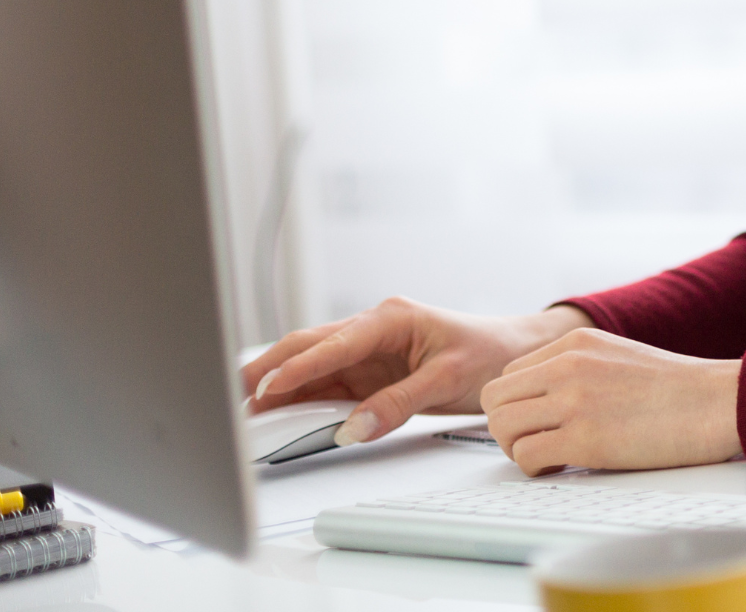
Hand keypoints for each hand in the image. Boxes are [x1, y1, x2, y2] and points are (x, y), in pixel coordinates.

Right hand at [240, 298, 589, 444]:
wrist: (512, 353)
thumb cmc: (488, 352)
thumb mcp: (447, 378)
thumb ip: (398, 403)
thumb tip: (353, 427)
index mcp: (391, 318)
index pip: (334, 342)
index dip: (299, 367)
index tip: (268, 387)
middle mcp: (371, 330)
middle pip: (307, 347)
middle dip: (269, 370)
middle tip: (234, 397)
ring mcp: (365, 352)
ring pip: (310, 367)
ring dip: (278, 387)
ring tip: (243, 412)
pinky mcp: (366, 373)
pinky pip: (325, 385)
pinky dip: (299, 399)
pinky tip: (276, 415)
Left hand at [481, 327, 741, 473]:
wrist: (716, 402)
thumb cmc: (678, 387)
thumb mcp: (618, 355)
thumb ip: (578, 367)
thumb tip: (545, 397)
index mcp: (576, 344)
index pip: (510, 375)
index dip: (517, 405)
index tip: (537, 422)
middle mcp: (568, 367)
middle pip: (495, 399)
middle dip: (507, 426)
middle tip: (535, 441)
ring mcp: (574, 402)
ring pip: (502, 427)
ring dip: (517, 448)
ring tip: (549, 455)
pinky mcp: (584, 439)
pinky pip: (526, 456)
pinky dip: (535, 468)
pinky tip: (563, 465)